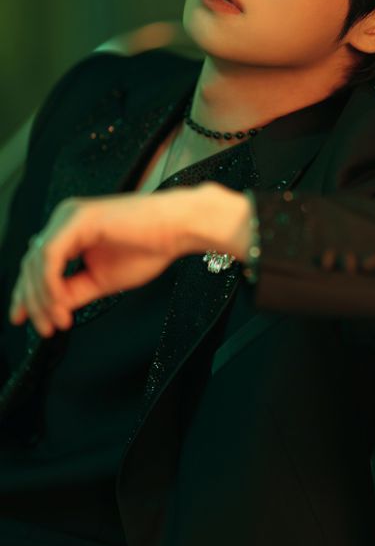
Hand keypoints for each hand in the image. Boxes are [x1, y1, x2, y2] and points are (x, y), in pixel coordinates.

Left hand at [8, 183, 213, 337]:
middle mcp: (65, 219)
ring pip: (37, 262)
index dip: (27, 294)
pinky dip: (51, 285)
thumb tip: (53, 308)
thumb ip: (74, 291)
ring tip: (56, 321)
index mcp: (70, 230)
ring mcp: (69, 217)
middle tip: (43, 328)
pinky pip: (51, 256)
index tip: (25, 319)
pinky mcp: (77, 219)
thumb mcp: (103, 279)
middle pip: (32, 264)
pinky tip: (61, 306)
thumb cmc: (151, 246)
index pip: (37, 263)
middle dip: (32, 301)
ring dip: (43, 298)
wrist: (178, 229)